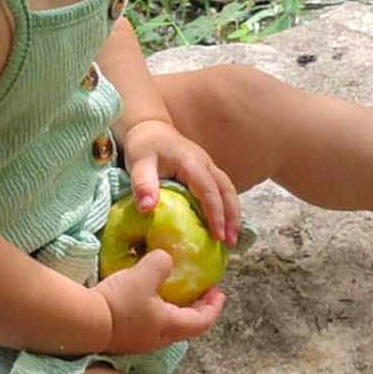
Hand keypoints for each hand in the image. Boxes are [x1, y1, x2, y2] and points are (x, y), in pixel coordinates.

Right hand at [93, 248, 225, 353]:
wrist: (83, 322)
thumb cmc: (120, 302)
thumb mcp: (145, 275)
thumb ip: (161, 263)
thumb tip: (165, 259)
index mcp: (171, 326)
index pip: (203, 321)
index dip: (214, 306)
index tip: (219, 291)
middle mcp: (159, 338)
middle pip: (186, 324)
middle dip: (196, 306)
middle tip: (200, 289)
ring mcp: (140, 340)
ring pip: (166, 324)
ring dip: (175, 307)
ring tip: (172, 288)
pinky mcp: (123, 335)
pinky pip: (148, 321)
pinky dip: (155, 308)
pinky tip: (145, 293)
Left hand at [120, 117, 240, 248]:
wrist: (151, 130)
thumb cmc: (144, 148)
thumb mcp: (139, 164)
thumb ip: (143, 184)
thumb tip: (147, 208)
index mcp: (191, 163)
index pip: (209, 190)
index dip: (215, 213)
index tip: (218, 235)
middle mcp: (206, 164)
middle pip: (226, 191)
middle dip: (232, 217)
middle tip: (230, 243)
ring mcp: (209, 167)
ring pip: (229, 190)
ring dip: (233, 214)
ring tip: (231, 239)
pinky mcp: (207, 172)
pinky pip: (222, 190)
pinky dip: (227, 208)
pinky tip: (224, 225)